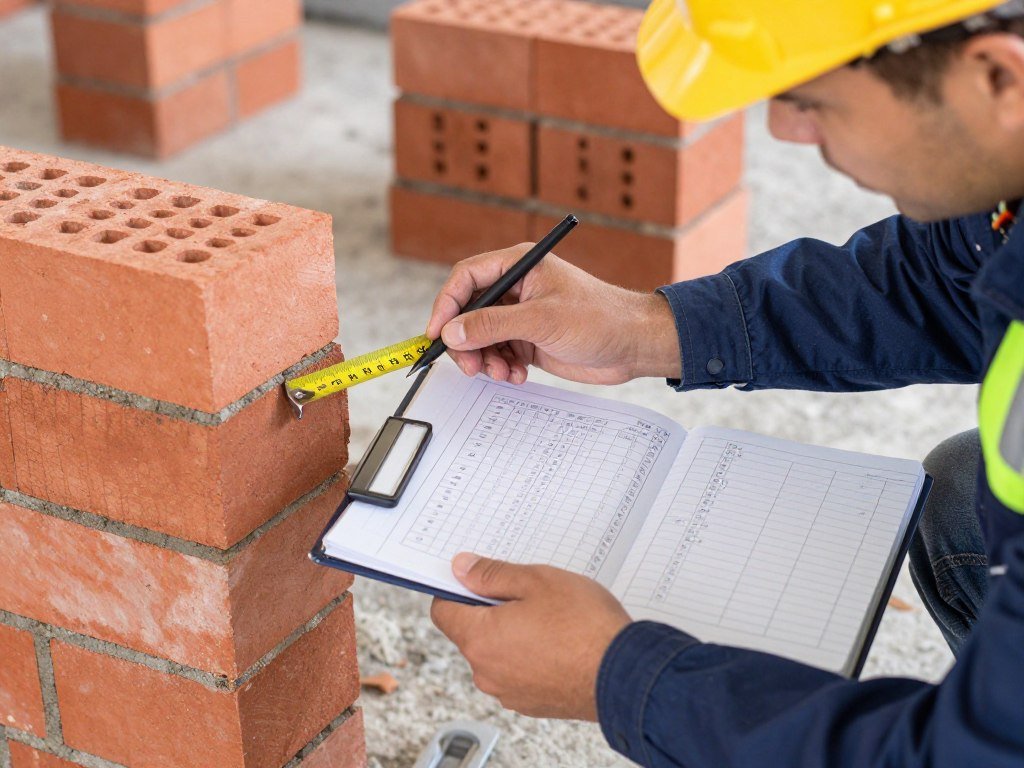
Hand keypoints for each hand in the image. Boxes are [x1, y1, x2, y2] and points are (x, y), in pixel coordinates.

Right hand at [425, 244, 680, 384]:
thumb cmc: (600, 318)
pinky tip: (517, 376)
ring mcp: (522, 316)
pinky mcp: (530, 340)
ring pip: (482, 337)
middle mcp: (517, 288)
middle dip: (466, 341)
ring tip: (502, 373)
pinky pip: (499, 353)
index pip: (467, 278)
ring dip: (485, 359)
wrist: (633, 345)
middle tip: (470, 366)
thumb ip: (493, 325)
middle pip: (470, 311)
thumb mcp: (542, 320)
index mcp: (519, 266)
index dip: (447, 305)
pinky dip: (501, 367)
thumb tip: (453, 331)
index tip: (437, 333)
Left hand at [430, 553, 631, 720]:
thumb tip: (461, 568)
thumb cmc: (584, 626)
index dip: (456, 589)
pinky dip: (530, 656)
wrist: (624, 675)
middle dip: (492, 609)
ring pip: (497, 652)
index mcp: (479, 638)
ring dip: (513, 633)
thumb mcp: (536, 581)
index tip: (476, 577)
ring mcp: (509, 691)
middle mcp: (486, 671)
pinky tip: (559, 642)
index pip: (443, 610)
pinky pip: (519, 671)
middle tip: (528, 593)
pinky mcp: (532, 703)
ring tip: (551, 618)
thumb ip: (492, 574)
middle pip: (471, 631)